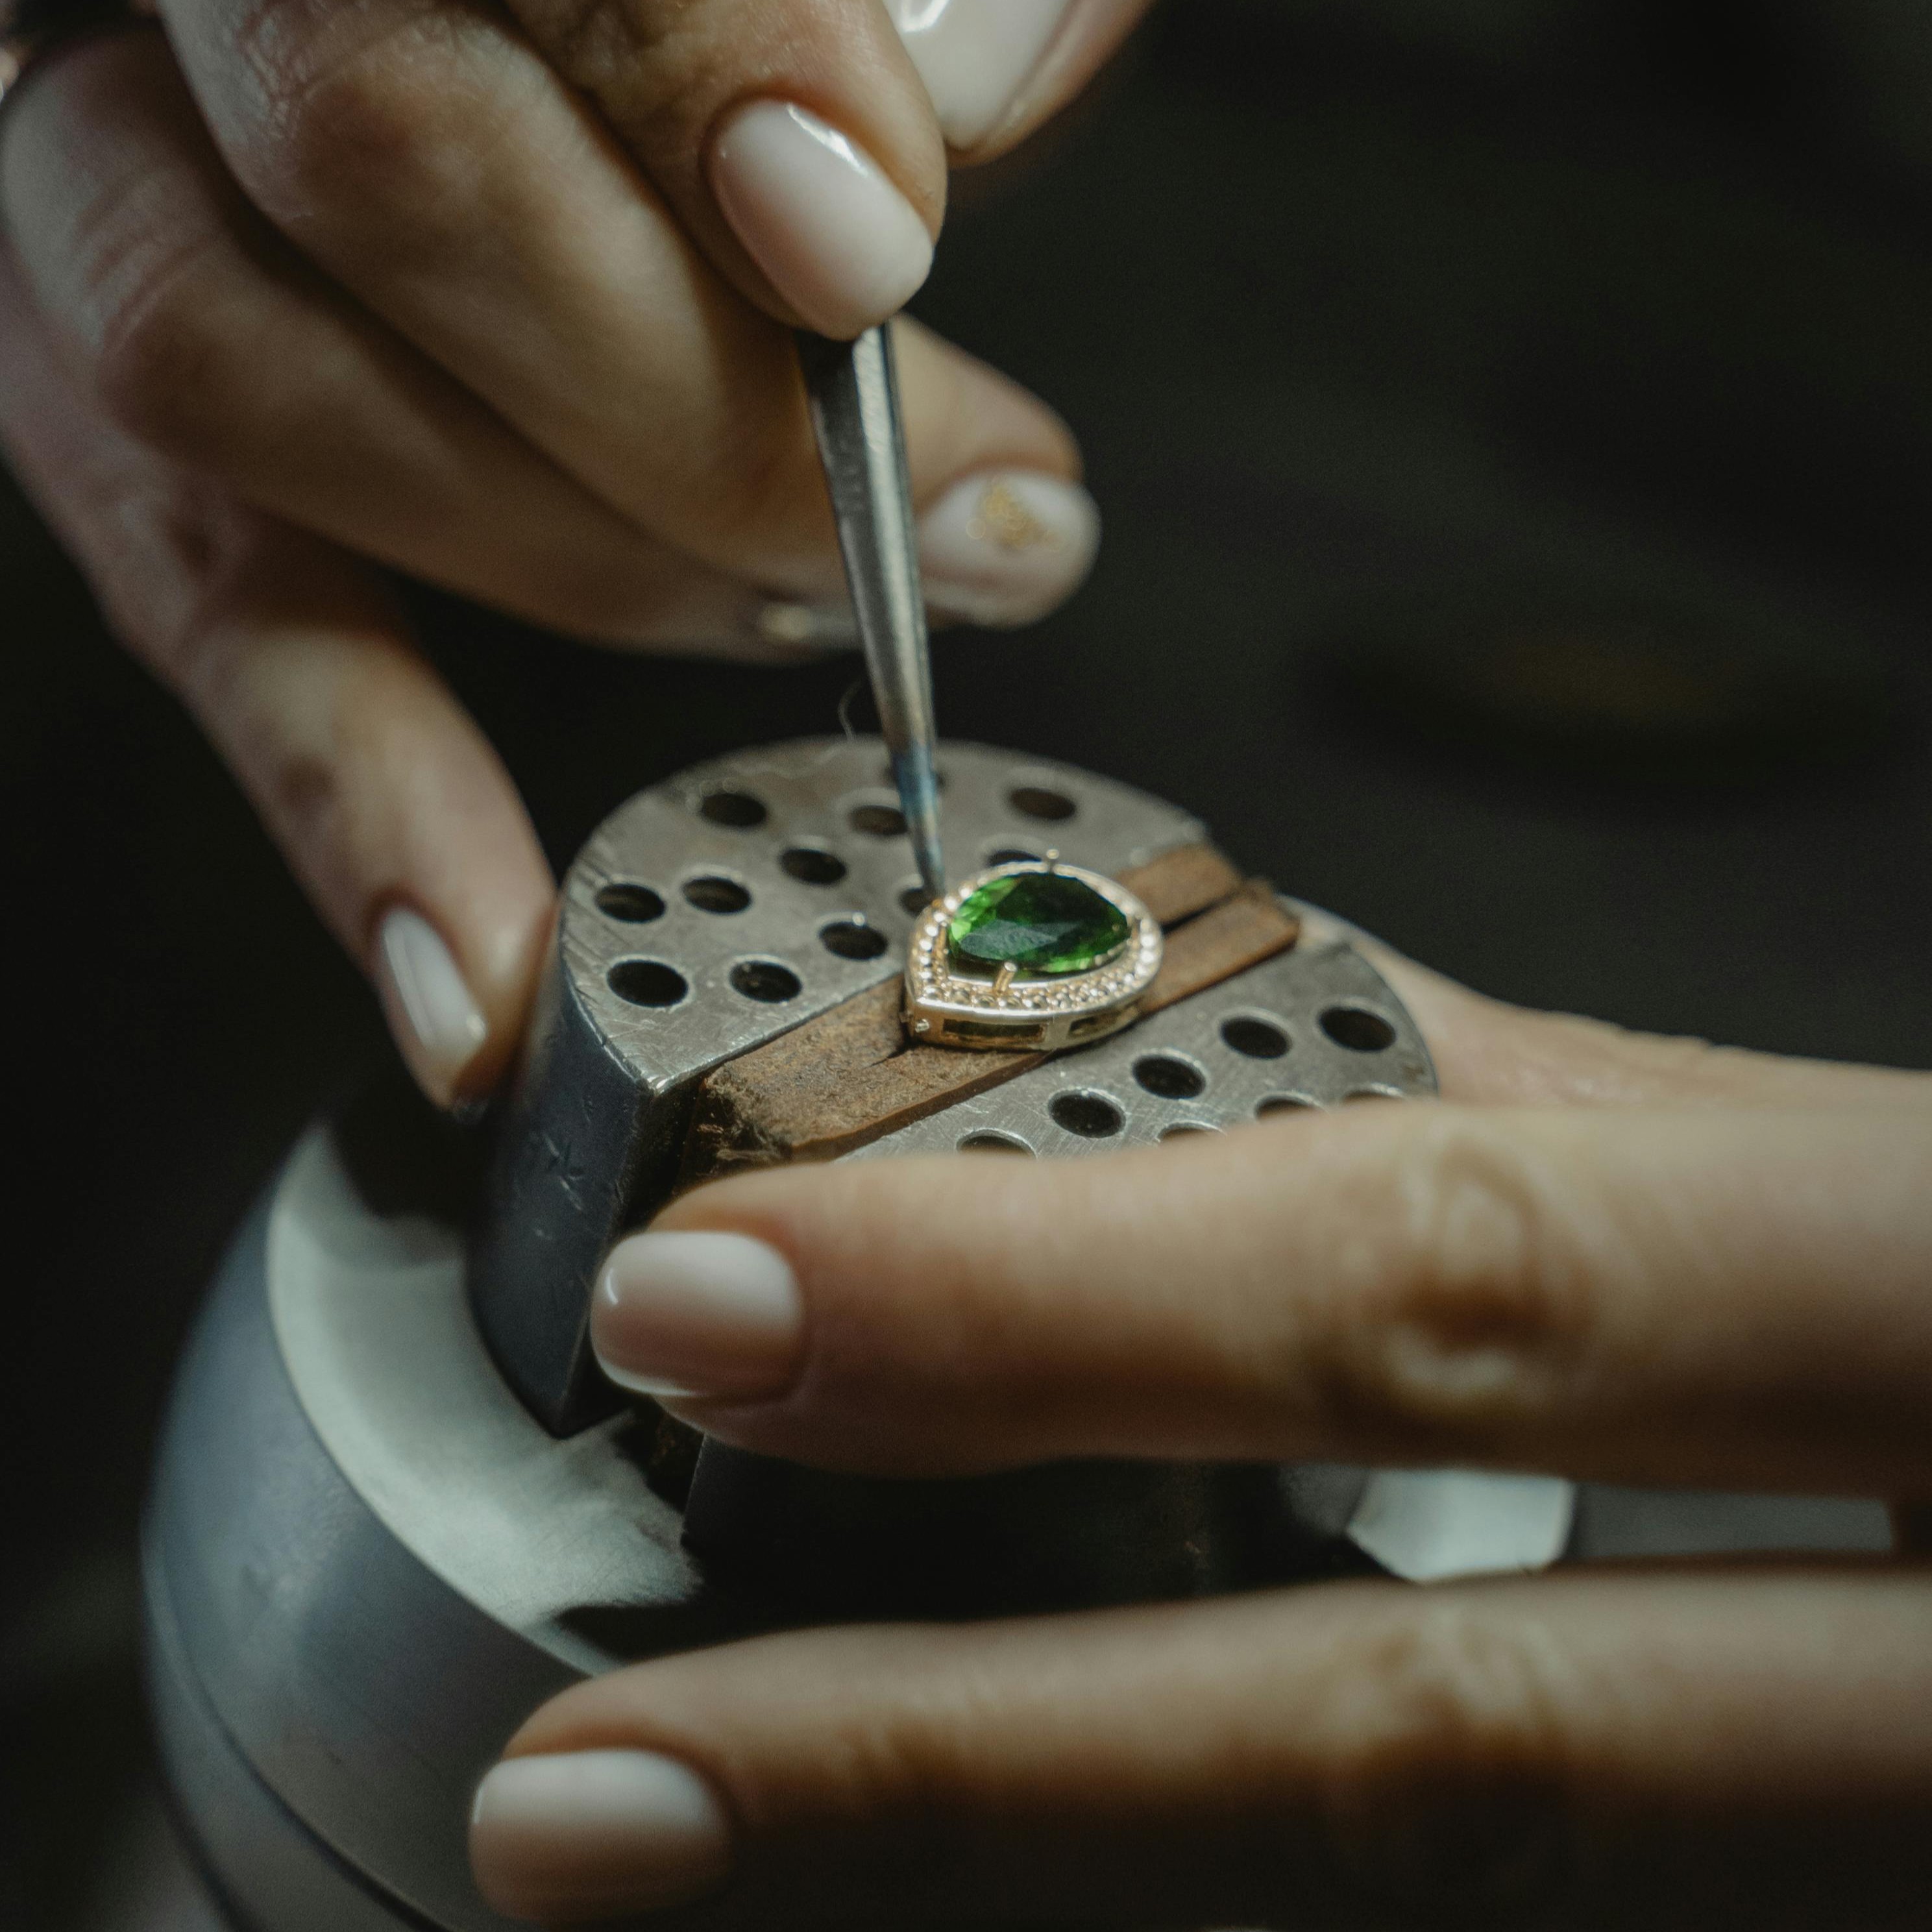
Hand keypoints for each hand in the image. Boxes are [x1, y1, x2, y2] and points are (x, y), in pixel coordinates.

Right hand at [0, 2, 1149, 1105]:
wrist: (521, 16)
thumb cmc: (721, 8)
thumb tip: (929, 127)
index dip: (708, 74)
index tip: (870, 242)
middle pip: (373, 160)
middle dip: (703, 399)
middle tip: (957, 510)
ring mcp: (93, 163)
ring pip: (242, 378)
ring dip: (593, 557)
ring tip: (816, 615)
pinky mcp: (88, 384)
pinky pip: (202, 596)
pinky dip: (350, 797)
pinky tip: (481, 972)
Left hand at [468, 935, 1931, 1926]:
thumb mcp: (1853, 1192)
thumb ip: (1552, 1153)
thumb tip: (1200, 1074)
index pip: (1451, 1287)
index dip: (1056, 1310)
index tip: (707, 1300)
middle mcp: (1929, 1673)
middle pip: (1427, 1740)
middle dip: (962, 1773)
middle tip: (595, 1801)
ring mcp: (1886, 1857)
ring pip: (1447, 1912)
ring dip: (1036, 1905)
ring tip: (714, 1882)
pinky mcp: (1843, 1926)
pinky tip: (1030, 1909)